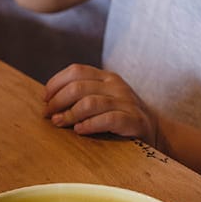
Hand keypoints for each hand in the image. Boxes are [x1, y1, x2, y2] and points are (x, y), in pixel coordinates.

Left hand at [43, 63, 160, 146]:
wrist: (155, 131)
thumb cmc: (119, 117)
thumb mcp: (100, 100)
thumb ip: (80, 97)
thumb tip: (48, 103)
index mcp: (105, 77)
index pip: (75, 71)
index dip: (55, 83)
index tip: (45, 99)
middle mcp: (116, 85)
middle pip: (78, 87)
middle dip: (58, 101)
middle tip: (49, 115)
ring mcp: (126, 101)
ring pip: (90, 102)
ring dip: (70, 114)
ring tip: (60, 123)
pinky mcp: (134, 120)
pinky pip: (108, 119)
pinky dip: (90, 124)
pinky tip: (80, 130)